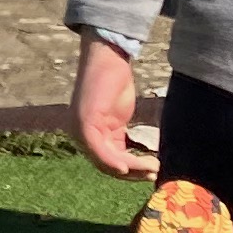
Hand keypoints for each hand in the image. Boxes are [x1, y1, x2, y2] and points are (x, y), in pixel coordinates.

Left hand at [72, 38, 157, 177]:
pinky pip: (100, 150)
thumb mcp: (117, 116)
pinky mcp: (86, 123)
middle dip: (131, 174)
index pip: (106, 164)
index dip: (128, 173)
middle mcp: (78, 135)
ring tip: (152, 167)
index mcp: (86, 136)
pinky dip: (114, 161)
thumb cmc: (114, 84)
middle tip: (154, 174)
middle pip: (106, 166)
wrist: (108, 58)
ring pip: (105, 162)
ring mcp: (80, 130)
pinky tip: (128, 167)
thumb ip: (119, 137)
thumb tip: (131, 160)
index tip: (149, 173)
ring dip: (130, 169)